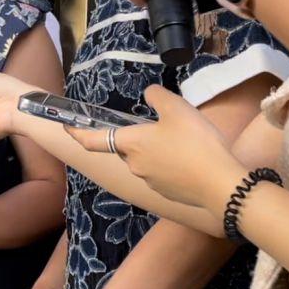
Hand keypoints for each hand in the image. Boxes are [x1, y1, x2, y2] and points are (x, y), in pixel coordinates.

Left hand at [65, 86, 246, 212]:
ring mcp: (150, 181)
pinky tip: (190, 158)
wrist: (221, 184)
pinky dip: (170, 164)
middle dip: (137, 136)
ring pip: (145, 159)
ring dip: (156, 149)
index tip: (67, 125)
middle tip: (161, 124)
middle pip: (126, 146)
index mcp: (130, 143)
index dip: (77, 132)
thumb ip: (158, 96)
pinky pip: (162, 173)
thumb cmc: (195, 142)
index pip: (92, 140)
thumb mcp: (177, 108)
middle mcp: (133, 165)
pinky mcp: (167, 193)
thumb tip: (149, 95)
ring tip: (184, 140)